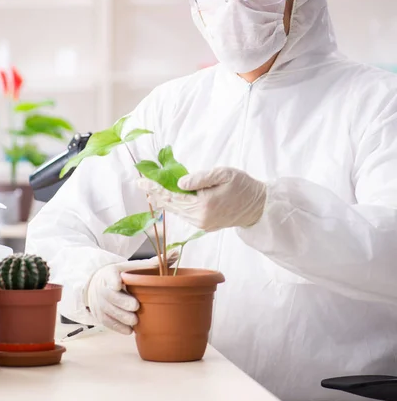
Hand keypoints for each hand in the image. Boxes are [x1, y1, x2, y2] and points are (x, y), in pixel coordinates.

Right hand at [86, 251, 178, 334]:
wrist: (100, 284)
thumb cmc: (123, 275)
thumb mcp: (134, 267)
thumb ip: (154, 262)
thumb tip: (175, 253)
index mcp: (111, 272)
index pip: (110, 275)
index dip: (113, 280)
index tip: (118, 284)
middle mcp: (103, 287)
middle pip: (110, 296)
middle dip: (122, 302)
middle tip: (135, 306)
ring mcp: (100, 302)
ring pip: (109, 311)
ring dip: (122, 317)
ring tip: (135, 320)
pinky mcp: (100, 315)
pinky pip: (108, 323)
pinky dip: (118, 327)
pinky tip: (130, 330)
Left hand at [138, 167, 265, 231]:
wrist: (257, 206)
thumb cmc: (243, 186)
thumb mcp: (224, 174)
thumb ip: (200, 178)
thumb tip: (179, 183)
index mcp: (204, 205)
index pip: (173, 196)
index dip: (156, 188)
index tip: (141, 181)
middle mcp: (200, 218)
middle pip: (172, 205)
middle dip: (156, 194)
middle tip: (141, 184)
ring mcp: (202, 224)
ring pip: (177, 211)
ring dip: (164, 200)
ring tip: (151, 191)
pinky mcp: (204, 225)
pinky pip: (185, 214)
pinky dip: (175, 205)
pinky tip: (169, 198)